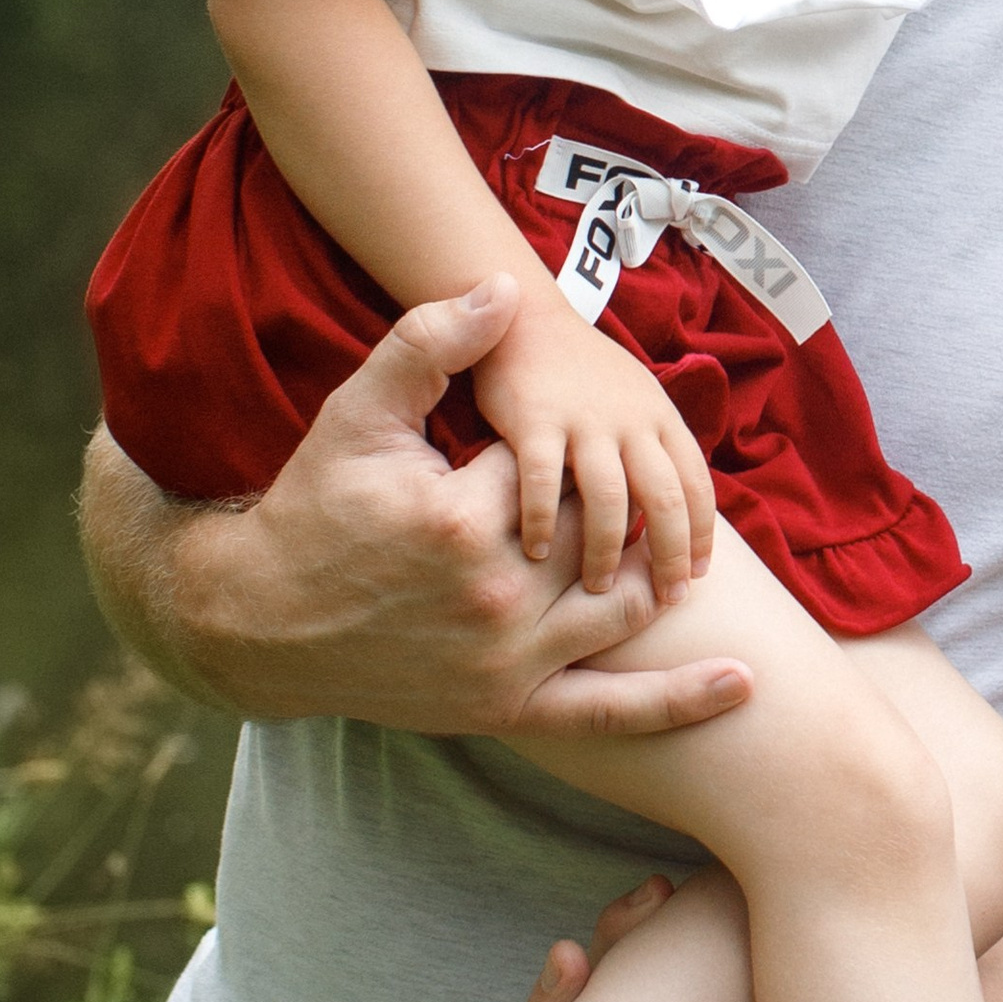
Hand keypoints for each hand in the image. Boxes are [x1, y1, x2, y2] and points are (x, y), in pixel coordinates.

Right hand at [81, 281, 751, 738]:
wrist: (261, 622)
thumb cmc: (313, 507)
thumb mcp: (359, 412)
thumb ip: (432, 343)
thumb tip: (505, 289)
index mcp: (463, 520)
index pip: (555, 466)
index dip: (548, 445)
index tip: (512, 443)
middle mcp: (494, 600)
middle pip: (596, 535)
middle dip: (603, 508)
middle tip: (586, 485)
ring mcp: (506, 665)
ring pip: (617, 608)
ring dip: (655, 574)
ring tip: (678, 544)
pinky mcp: (508, 710)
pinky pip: (606, 712)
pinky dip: (677, 701)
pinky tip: (741, 683)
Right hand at [469, 283, 719, 592]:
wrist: (525, 317)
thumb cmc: (579, 375)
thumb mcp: (632, 400)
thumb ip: (652, 450)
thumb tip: (676, 516)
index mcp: (659, 415)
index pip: (696, 483)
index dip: (702, 534)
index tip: (699, 576)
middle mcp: (631, 417)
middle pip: (666, 497)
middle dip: (670, 556)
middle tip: (665, 599)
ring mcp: (585, 418)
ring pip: (611, 499)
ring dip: (606, 551)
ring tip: (596, 588)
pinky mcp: (536, 420)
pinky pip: (545, 484)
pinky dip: (545, 523)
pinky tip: (536, 553)